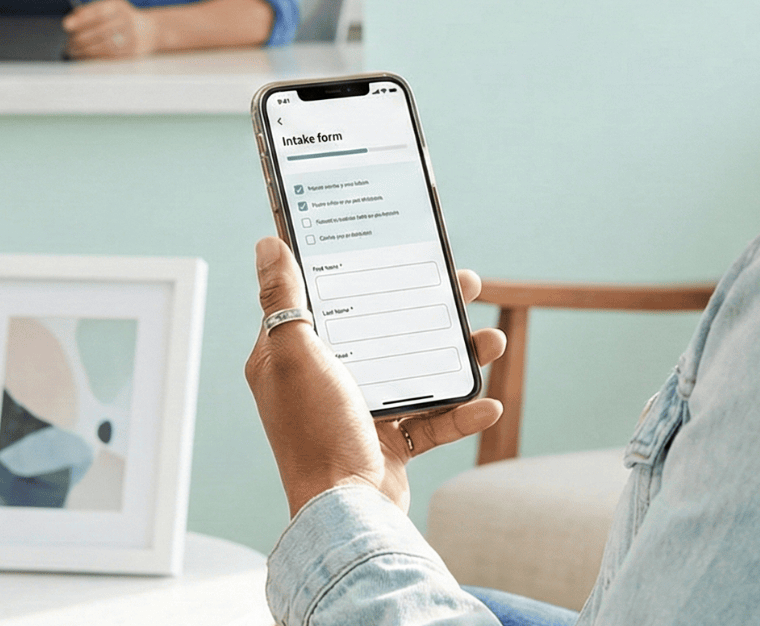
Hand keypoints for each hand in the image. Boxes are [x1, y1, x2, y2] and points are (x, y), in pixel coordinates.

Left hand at [64, 0, 153, 58]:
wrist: (149, 30)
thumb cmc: (121, 18)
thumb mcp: (107, 7)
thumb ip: (89, 10)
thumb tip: (72, 18)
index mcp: (118, 5)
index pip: (98, 12)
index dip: (81, 19)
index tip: (66, 25)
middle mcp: (127, 20)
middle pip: (99, 30)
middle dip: (79, 38)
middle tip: (69, 42)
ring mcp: (131, 36)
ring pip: (103, 45)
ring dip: (84, 50)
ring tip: (72, 50)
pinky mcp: (131, 51)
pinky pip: (109, 55)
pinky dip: (92, 57)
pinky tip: (83, 56)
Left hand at [245, 236, 505, 513]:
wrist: (347, 514)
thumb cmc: (315, 436)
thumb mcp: (296, 356)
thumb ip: (284, 301)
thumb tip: (269, 246)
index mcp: (292, 359)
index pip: (323, 301)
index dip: (357, 273)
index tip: (393, 250)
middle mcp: (325, 382)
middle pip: (382, 331)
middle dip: (428, 309)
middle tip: (462, 285)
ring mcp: (361, 413)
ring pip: (416, 371)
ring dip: (458, 357)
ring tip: (490, 343)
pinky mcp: (390, 443)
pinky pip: (432, 420)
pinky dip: (461, 412)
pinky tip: (486, 403)